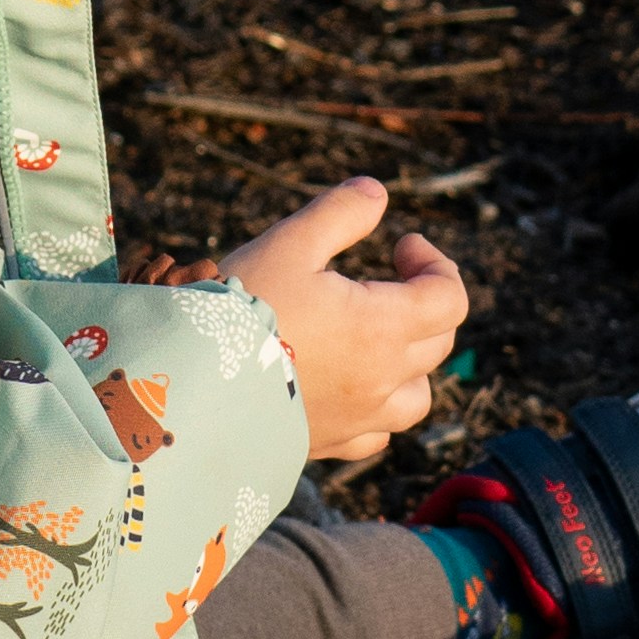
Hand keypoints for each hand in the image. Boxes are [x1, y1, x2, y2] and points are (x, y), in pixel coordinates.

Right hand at [222, 174, 469, 468]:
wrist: (189, 383)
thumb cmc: (240, 306)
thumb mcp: (289, 243)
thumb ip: (340, 213)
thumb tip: (376, 194)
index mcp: (382, 327)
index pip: (449, 298)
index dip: (434, 262)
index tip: (400, 244)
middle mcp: (382, 380)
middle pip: (438, 341)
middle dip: (423, 300)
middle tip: (384, 275)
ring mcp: (358, 420)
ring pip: (417, 396)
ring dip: (411, 361)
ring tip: (375, 336)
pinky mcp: (328, 444)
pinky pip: (375, 433)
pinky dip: (376, 406)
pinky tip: (350, 387)